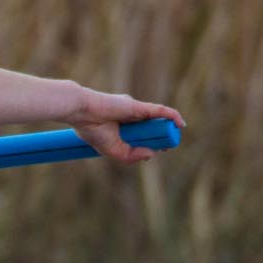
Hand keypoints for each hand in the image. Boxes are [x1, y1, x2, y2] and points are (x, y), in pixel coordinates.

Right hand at [70, 90, 185, 163]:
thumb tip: (151, 154)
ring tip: (171, 139)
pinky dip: (173, 116)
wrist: (82, 112)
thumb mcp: (113, 150)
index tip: (155, 151)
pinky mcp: (140, 107)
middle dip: (160, 138)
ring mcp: (136, 111)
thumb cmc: (91, 130)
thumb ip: (131, 156)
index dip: (151, 143)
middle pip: (152, 128)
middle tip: (166, 147)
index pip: (142, 135)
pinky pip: (161, 111)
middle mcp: (131, 117)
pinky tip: (181, 124)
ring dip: (166, 131)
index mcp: (122, 127)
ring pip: (157, 121)